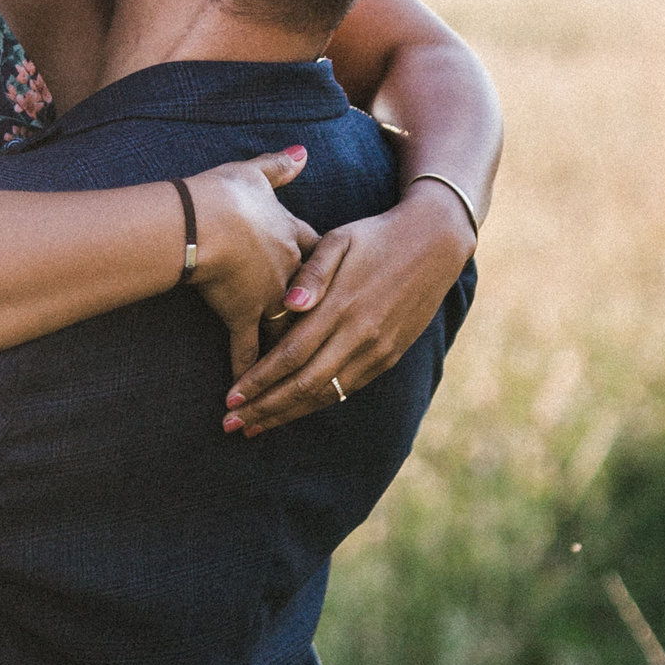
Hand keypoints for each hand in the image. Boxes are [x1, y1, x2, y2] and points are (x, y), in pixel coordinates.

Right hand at [186, 150, 318, 379]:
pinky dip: (247, 372)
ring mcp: (269, 298)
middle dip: (321, 328)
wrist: (205, 221)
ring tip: (295, 376)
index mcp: (296, 242)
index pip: (321, 264)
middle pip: (313, 307)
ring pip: (288, 334)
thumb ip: (280, 166)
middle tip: (333, 347)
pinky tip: (248, 393)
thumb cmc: (226, 195)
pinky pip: (248, 351)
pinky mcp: (242, 315)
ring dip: (290, 358)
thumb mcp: (256, 173)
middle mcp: (290, 275)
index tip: (341, 291)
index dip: (327, 277)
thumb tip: (302, 150)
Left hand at [222, 178, 473, 435]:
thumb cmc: (374, 237)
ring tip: (256, 427)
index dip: (259, 380)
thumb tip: (287, 305)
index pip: (291, 355)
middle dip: (265, 408)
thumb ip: (312, 273)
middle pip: (304, 385)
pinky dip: (317, 403)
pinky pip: (348, 388)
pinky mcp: (389, 357)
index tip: (230, 398)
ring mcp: (378, 350)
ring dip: (288, 414)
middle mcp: (361, 335)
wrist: (434, 243)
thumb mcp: (339, 240)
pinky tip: (294, 410)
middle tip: (231, 424)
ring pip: (327, 394)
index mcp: (342, 306)